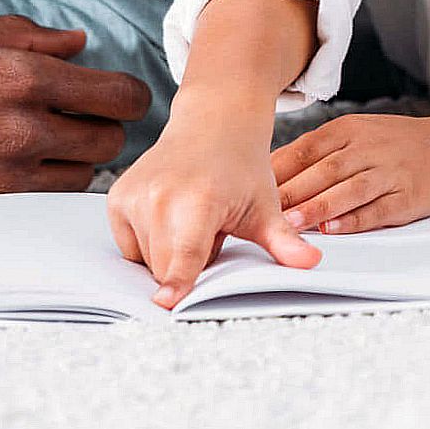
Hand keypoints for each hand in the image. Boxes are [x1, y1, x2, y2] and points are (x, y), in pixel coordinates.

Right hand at [0, 15, 148, 197]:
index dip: (129, 93)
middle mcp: (19, 129)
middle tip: (89, 113)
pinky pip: (37, 200)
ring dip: (80, 159)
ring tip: (57, 139)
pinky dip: (45, 183)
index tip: (121, 91)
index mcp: (20, 76)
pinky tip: (26, 162)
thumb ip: (26, 36)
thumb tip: (78, 42)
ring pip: (79, 178)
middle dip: (108, 126)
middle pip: (107, 141)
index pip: (115, 95)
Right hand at [108, 102, 320, 307]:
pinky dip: (149, 243)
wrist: (213, 124)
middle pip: (166, 268)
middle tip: (212, 233)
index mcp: (198, 200)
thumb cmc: (241, 168)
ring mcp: (135, 195)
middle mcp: (160, 196)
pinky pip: (129, 246)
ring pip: (147, 261)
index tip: (166, 304)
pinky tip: (171, 217)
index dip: (178, 283)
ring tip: (193, 222)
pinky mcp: (117, 198)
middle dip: (188, 267)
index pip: (186, 254)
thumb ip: (283, 241)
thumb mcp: (266, 206)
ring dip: (169, 255)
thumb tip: (312, 264)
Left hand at [271, 111, 429, 235]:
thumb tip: (270, 172)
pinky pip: (378, 209)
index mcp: (349, 130)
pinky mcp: (407, 197)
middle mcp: (368, 148)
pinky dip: (354, 220)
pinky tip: (333, 229)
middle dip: (290, 192)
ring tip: (289, 223)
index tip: (250, 189)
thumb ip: (318, 153)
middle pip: (323, 171)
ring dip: (317, 207)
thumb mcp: (356, 135)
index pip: (306, 149)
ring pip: (348, 190)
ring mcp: (389, 172)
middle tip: (259, 211)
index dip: (277, 170)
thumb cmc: (394, 145)